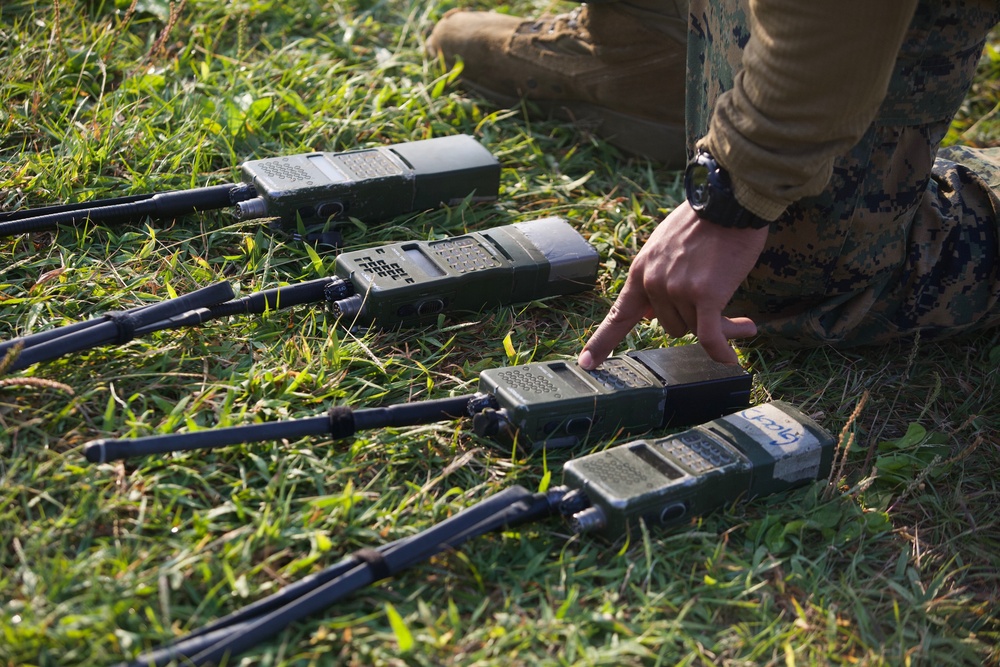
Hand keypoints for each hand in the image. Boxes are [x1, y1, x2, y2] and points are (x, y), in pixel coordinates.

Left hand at [579, 201, 767, 366]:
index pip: (619, 315)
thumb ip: (655, 279)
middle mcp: (654, 283)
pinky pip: (710, 336)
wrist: (725, 202)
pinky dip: (721, 350)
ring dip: (716, 322)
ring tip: (730, 293)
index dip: (602, 342)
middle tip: (713, 295)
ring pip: (695, 329)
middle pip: (671, 326)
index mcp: (640, 272)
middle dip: (691, 317)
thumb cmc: (701, 223)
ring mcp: (677, 290)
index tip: (587, 363)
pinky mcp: (705, 295)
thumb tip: (651, 314)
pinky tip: (730, 359)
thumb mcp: (663, 247)